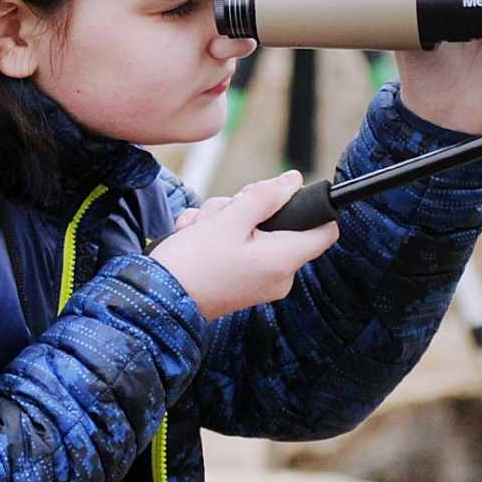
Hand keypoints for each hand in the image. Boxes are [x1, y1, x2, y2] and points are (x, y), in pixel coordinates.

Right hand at [150, 170, 338, 319]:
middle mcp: (279, 276)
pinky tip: (195, 237)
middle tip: (222, 214)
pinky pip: (241, 246)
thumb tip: (294, 180)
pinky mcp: (243, 281)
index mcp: (283, 260)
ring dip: (224, 219)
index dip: (312, 207)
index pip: (325, 231)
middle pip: (281, 223)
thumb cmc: (193, 262)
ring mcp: (261, 280)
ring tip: (200, 228)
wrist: (157, 300)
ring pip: (255, 230)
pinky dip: (218, 235)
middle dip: (247, 208)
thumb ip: (265, 196)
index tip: (284, 194)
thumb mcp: (228, 219)